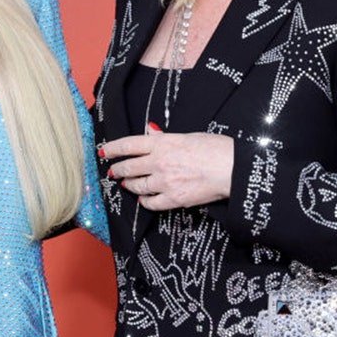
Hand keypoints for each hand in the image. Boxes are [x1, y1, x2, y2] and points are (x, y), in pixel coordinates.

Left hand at [98, 126, 233, 210]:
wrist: (232, 168)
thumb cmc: (215, 148)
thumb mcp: (187, 136)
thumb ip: (164, 138)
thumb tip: (150, 133)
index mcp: (162, 143)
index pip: (128, 144)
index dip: (113, 148)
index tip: (104, 151)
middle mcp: (159, 162)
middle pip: (129, 167)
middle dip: (119, 169)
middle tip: (115, 171)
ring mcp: (164, 182)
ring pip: (137, 186)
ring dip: (130, 185)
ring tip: (128, 185)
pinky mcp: (173, 199)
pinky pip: (151, 203)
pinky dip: (145, 201)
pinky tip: (144, 199)